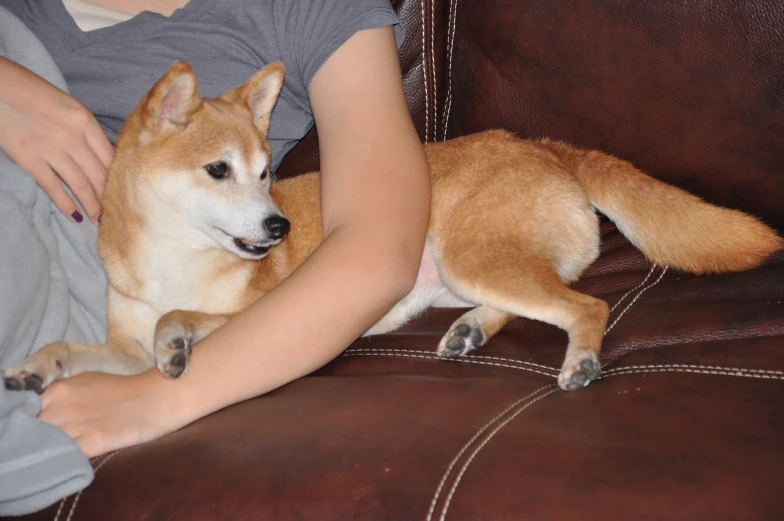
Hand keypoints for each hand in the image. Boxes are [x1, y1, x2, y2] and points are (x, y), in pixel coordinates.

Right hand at [0, 57, 112, 224]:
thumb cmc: (32, 92)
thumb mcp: (68, 106)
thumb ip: (85, 129)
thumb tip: (101, 156)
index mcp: (85, 120)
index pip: (111, 156)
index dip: (119, 178)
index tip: (125, 193)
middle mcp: (73, 136)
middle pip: (98, 173)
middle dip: (109, 197)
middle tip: (116, 214)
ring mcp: (51, 148)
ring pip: (80, 184)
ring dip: (92, 205)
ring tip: (100, 221)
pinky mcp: (29, 158)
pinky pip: (53, 186)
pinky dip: (66, 204)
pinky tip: (76, 216)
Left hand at [38, 371, 181, 457]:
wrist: (159, 397)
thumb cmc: (128, 389)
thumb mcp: (89, 382)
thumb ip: (65, 396)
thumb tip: (47, 412)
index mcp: (60, 389)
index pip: (28, 411)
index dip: (36, 421)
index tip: (47, 426)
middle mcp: (61, 406)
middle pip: (35, 430)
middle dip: (43, 436)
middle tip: (61, 439)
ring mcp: (75, 426)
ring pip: (48, 446)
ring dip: (55, 450)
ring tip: (71, 449)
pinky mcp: (91, 443)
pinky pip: (67, 458)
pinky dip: (69, 460)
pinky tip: (80, 457)